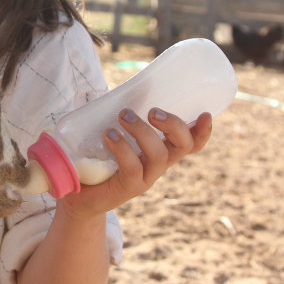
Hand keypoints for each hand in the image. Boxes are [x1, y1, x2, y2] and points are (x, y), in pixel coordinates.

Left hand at [59, 108, 210, 216]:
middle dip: (174, 125)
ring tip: (123, 116)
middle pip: (182, 146)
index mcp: (159, 150)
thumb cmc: (95, 158)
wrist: (77, 195)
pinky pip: (133, 167)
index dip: (202, 131)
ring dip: (143, 131)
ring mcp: (145, 178)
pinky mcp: (127, 188)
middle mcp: (157, 165)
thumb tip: (129, 88)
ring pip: (159, 155)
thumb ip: (123, 115)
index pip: (190, 143)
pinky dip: (123, 148)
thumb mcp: (112, 132)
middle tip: (153, 111)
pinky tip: (109, 135)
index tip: (206, 114)